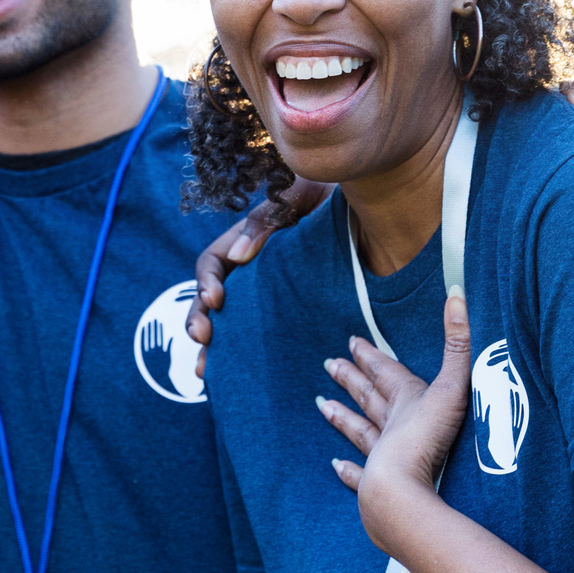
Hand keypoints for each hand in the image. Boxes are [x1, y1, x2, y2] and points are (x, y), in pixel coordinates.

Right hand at [187, 179, 333, 371]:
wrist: (374, 211)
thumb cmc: (333, 198)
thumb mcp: (299, 195)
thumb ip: (268, 219)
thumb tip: (238, 256)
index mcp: (248, 241)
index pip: (214, 262)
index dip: (206, 281)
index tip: (216, 299)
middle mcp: (252, 271)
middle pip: (212, 299)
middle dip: (200, 319)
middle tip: (203, 338)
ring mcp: (269, 296)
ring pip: (231, 323)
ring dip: (214, 347)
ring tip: (207, 369)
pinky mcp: (290, 315)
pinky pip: (263, 338)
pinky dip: (245, 357)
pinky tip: (239, 376)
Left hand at [317, 290, 472, 548]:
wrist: (403, 493)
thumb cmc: (429, 441)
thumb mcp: (452, 388)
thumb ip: (458, 344)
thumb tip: (458, 292)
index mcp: (405, 400)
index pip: (385, 372)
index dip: (370, 356)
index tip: (351, 342)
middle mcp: (388, 425)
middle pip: (366, 396)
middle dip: (351, 379)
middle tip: (329, 365)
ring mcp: (380, 456)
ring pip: (359, 431)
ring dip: (342, 418)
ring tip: (321, 407)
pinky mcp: (375, 486)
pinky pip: (359, 475)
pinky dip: (348, 471)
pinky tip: (336, 467)